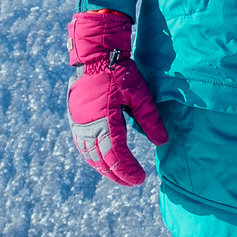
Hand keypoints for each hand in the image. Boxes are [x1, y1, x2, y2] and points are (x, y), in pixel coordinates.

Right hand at [67, 9, 166, 186]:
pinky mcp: (74, 117)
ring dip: (103, 167)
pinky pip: (82, 144)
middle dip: (116, 174)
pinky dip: (92, 155)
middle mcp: (87, 124)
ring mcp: (78, 122)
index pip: (116, 155)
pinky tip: (102, 159)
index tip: (140, 178)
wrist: (95, 54)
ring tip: (118, 175)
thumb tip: (162, 142)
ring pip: (89, 154)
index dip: (127, 170)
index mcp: (104, 120)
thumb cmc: (120, 72)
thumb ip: (150, 119)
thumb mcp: (139, 94)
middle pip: (101, 159)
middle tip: (132, 182)